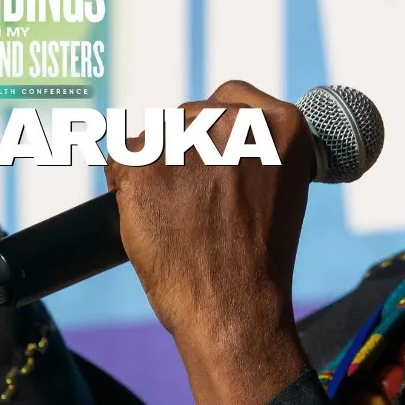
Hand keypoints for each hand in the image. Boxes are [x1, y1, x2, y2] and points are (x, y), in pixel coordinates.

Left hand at [105, 80, 315, 404]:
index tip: (216, 161)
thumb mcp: (278, 187)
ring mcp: (190, 139)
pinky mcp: (145, 161)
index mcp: (283, 124)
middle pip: (189, 114)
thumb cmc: (256, 258)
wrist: (234, 308)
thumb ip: (254, 147)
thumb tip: (211, 129)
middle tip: (196, 204)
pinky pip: (122, 156)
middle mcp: (238, 121)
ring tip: (176, 214)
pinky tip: (149, 215)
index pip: (233, 96)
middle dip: (185, 151)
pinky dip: (125, 184)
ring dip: (155, 166)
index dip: (216, 128)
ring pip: (155, 134)